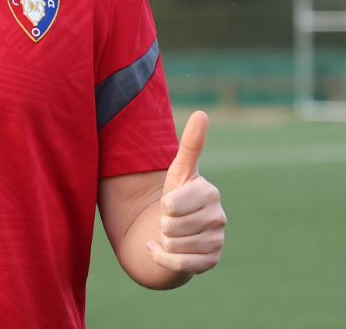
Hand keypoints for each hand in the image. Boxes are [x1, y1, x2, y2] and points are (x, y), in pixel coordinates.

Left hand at [148, 111, 225, 275]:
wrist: (177, 227)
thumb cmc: (177, 195)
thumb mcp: (180, 170)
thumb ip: (191, 144)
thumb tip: (202, 113)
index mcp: (210, 193)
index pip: (173, 204)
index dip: (164, 205)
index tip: (168, 202)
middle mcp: (219, 218)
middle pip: (171, 226)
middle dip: (163, 223)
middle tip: (170, 219)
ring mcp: (218, 242)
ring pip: (174, 245)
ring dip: (163, 240)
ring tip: (171, 232)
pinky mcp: (211, 262)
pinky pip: (178, 265)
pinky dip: (161, 258)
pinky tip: (159, 248)